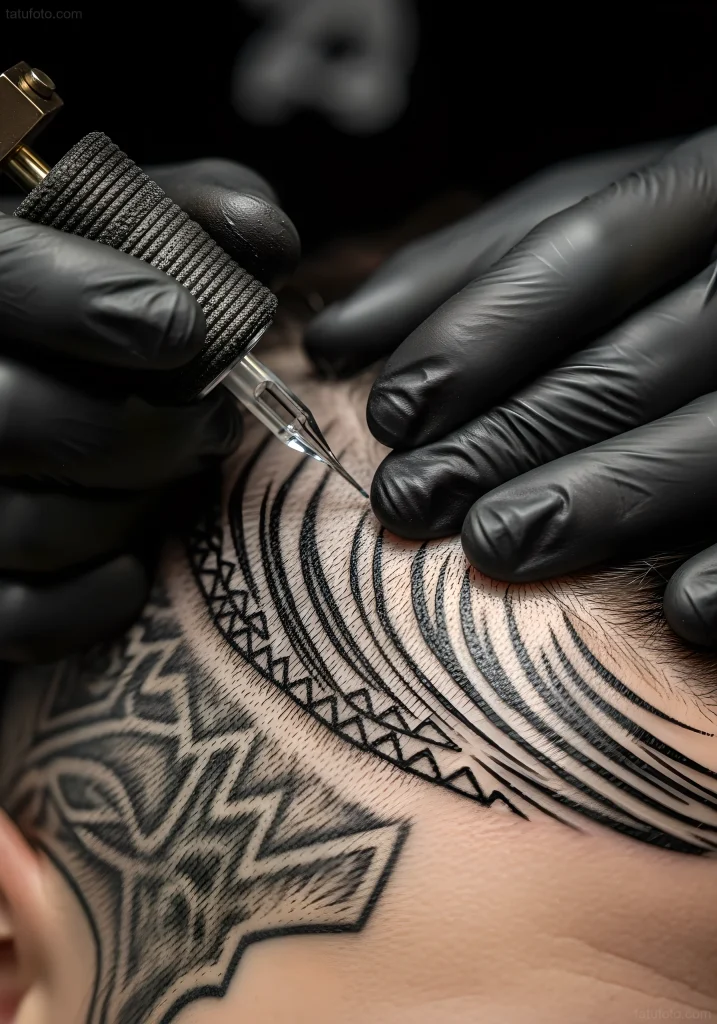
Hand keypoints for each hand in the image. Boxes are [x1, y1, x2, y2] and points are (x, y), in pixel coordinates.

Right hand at [0, 158, 298, 661]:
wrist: (24, 377)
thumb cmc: (68, 306)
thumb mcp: (110, 237)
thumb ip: (183, 216)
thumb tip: (267, 237)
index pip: (0, 278)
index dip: (94, 303)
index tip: (182, 327)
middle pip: (14, 417)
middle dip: (145, 428)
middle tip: (214, 423)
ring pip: (32, 525)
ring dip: (138, 505)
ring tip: (176, 473)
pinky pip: (25, 618)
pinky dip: (104, 591)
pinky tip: (135, 554)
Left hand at [306, 131, 716, 646]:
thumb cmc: (667, 262)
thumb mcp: (581, 231)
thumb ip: (466, 269)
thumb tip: (339, 338)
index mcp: (710, 184)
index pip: (589, 242)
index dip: (483, 329)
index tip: (392, 411)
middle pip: (641, 353)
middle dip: (519, 431)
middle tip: (416, 498)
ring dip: (606, 497)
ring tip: (496, 545)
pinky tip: (682, 610)